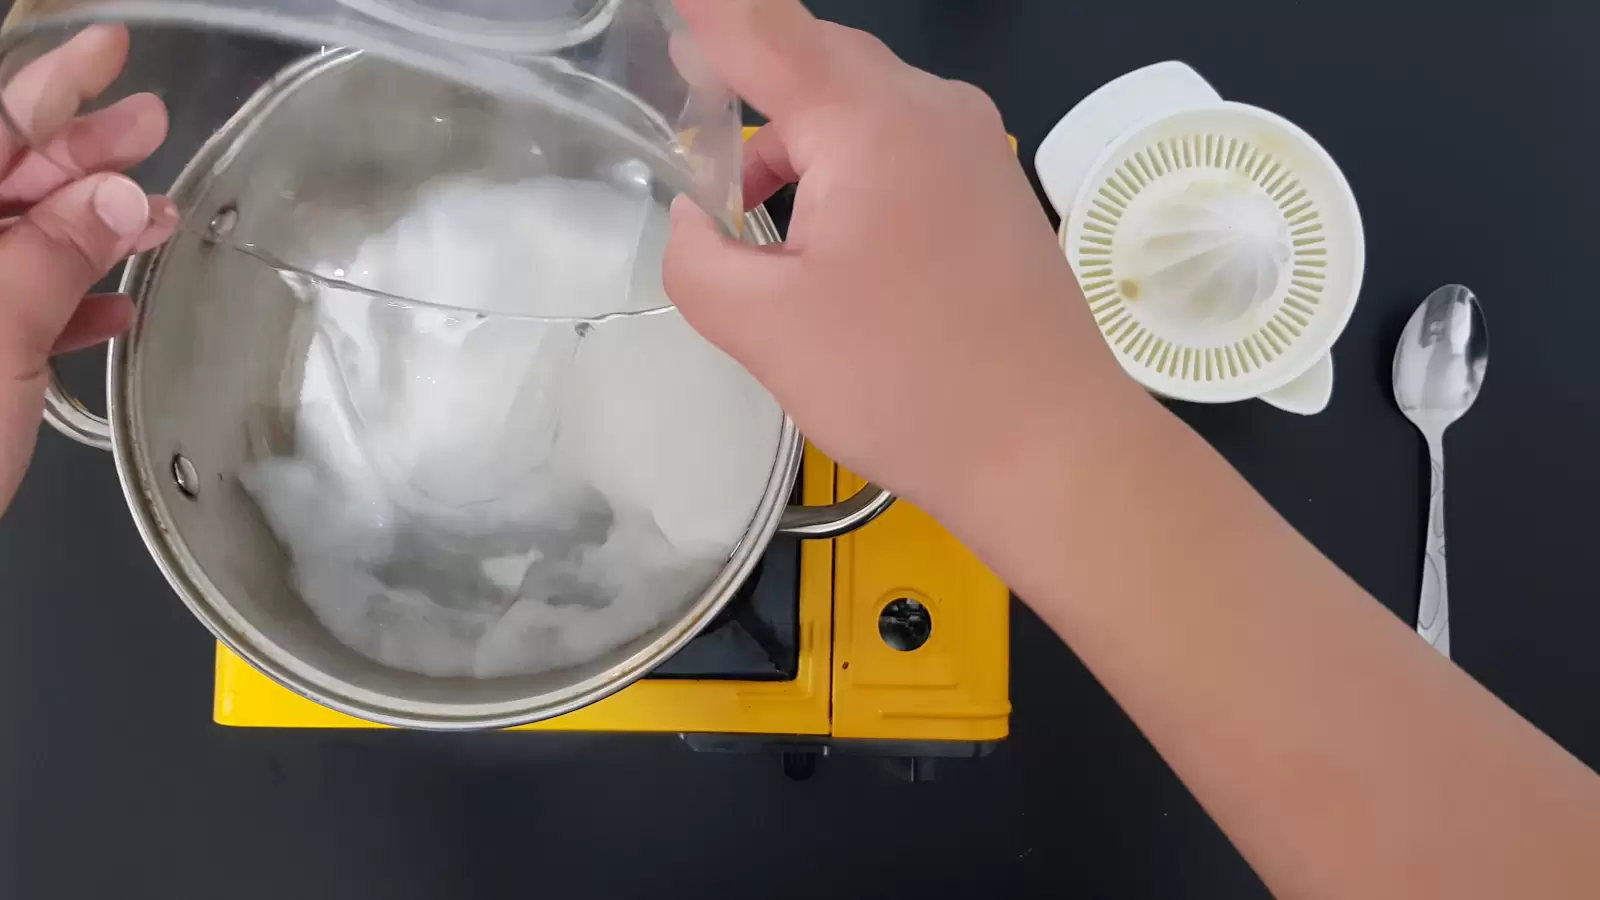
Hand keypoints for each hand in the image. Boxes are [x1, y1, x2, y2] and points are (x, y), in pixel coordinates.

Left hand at [0, 24, 175, 510]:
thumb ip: (56, 254)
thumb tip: (118, 198)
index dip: (55, 85)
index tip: (110, 49)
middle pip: (3, 179)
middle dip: (82, 152)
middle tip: (150, 122)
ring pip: (16, 245)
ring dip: (91, 231)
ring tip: (160, 217)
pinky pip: (11, 311)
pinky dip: (66, 305)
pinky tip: (114, 308)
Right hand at [665, 0, 1128, 520]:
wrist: (1052, 449)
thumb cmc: (909, 383)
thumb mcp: (766, 328)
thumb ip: (696, 259)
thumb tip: (692, 221)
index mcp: (869, 118)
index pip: (757, 23)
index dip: (703, 8)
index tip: (662, 3)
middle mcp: (930, 109)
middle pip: (810, 61)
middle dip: (740, 90)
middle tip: (681, 131)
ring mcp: (973, 147)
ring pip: (856, 111)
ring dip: (793, 150)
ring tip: (750, 228)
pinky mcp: (991, 192)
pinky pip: (898, 151)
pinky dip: (844, 177)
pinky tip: (822, 250)